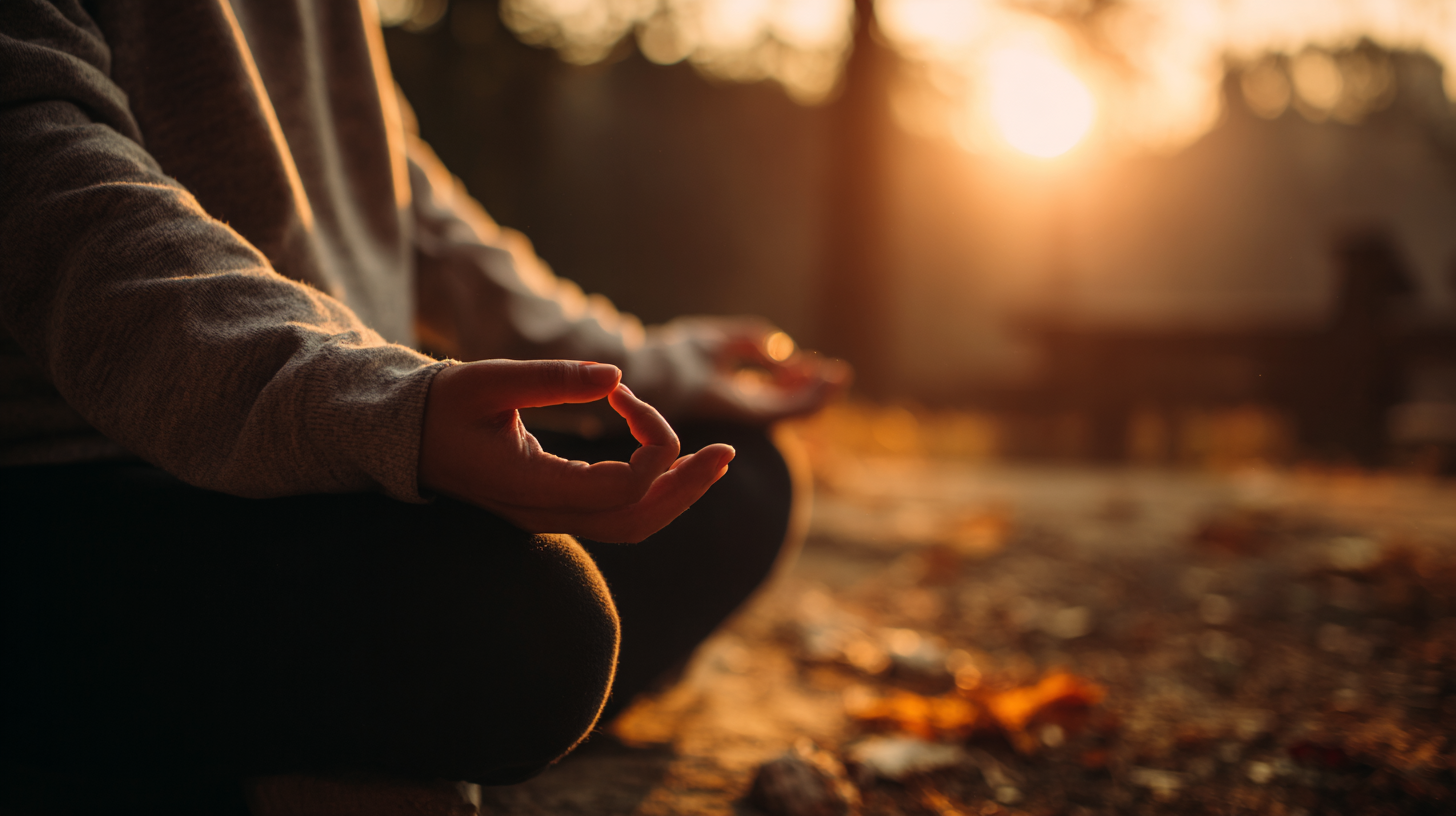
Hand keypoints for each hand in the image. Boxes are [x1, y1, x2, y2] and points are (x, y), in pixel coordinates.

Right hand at [419, 360, 734, 542]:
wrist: (405, 436)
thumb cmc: (441, 405)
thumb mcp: (487, 380)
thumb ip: (550, 380)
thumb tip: (616, 374)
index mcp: (531, 488)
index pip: (621, 487)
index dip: (649, 441)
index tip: (625, 392)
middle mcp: (546, 514)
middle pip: (638, 520)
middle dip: (688, 486)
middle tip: (727, 450)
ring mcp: (551, 517)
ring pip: (632, 525)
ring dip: (679, 494)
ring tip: (714, 461)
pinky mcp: (555, 508)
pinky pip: (618, 514)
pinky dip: (654, 492)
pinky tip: (673, 462)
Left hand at [678, 317, 851, 423]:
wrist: (658, 371)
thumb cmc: (677, 355)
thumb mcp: (721, 339)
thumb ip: (753, 340)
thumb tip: (783, 349)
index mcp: (731, 388)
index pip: (771, 388)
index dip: (794, 375)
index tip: (813, 361)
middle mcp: (742, 404)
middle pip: (786, 400)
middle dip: (813, 387)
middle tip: (838, 374)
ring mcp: (748, 413)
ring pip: (795, 409)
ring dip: (821, 394)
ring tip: (839, 377)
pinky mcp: (753, 415)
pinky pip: (792, 410)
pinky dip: (813, 397)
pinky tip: (829, 383)